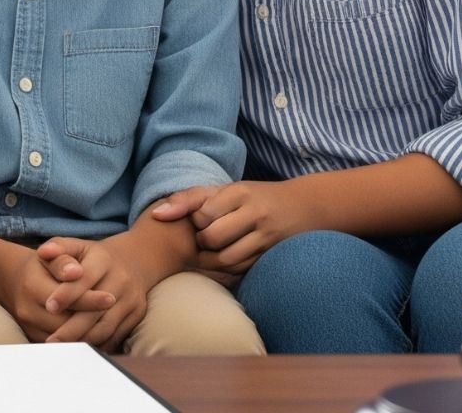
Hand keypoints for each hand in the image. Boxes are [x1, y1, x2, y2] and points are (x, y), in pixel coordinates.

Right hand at [0, 245, 104, 343]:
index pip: (65, 298)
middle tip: (116, 316)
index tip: (111, 298)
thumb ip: (63, 260)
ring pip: (64, 338)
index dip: (89, 299)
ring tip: (111, 325)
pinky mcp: (34, 338)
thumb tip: (76, 272)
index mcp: (32, 286)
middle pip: (65, 322)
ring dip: (88, 333)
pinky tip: (97, 333)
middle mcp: (28, 310)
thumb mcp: (51, 255)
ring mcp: (30, 327)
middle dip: (91, 321)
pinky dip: (80, 340)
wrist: (16, 280)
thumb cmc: (41, 265)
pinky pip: (61, 346)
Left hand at [36, 236, 149, 349]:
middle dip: (72, 327)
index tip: (49, 307)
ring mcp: (132, 299)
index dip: (67, 293)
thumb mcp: (75, 245)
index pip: (85, 279)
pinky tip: (80, 350)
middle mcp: (121, 280)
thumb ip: (58, 248)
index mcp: (103, 260)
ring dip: (84, 340)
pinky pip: (116, 335)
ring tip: (63, 350)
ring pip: (106, 326)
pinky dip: (98, 344)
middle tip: (51, 340)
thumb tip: (44, 252)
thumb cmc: (92, 256)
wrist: (132, 260)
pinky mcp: (137, 315)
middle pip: (96, 310)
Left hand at [153, 180, 317, 274]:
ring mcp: (266, 236)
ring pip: (226, 259)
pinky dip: (228, 271)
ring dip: (211, 261)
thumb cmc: (254, 198)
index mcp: (239, 192)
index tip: (199, 222)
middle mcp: (255, 212)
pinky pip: (241, 270)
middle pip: (212, 238)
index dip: (194, 222)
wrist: (306, 206)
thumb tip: (155, 215)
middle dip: (201, 244)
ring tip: (211, 253)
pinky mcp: (273, 255)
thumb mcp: (225, 191)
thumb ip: (189, 199)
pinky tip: (226, 262)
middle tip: (202, 241)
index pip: (202, 213)